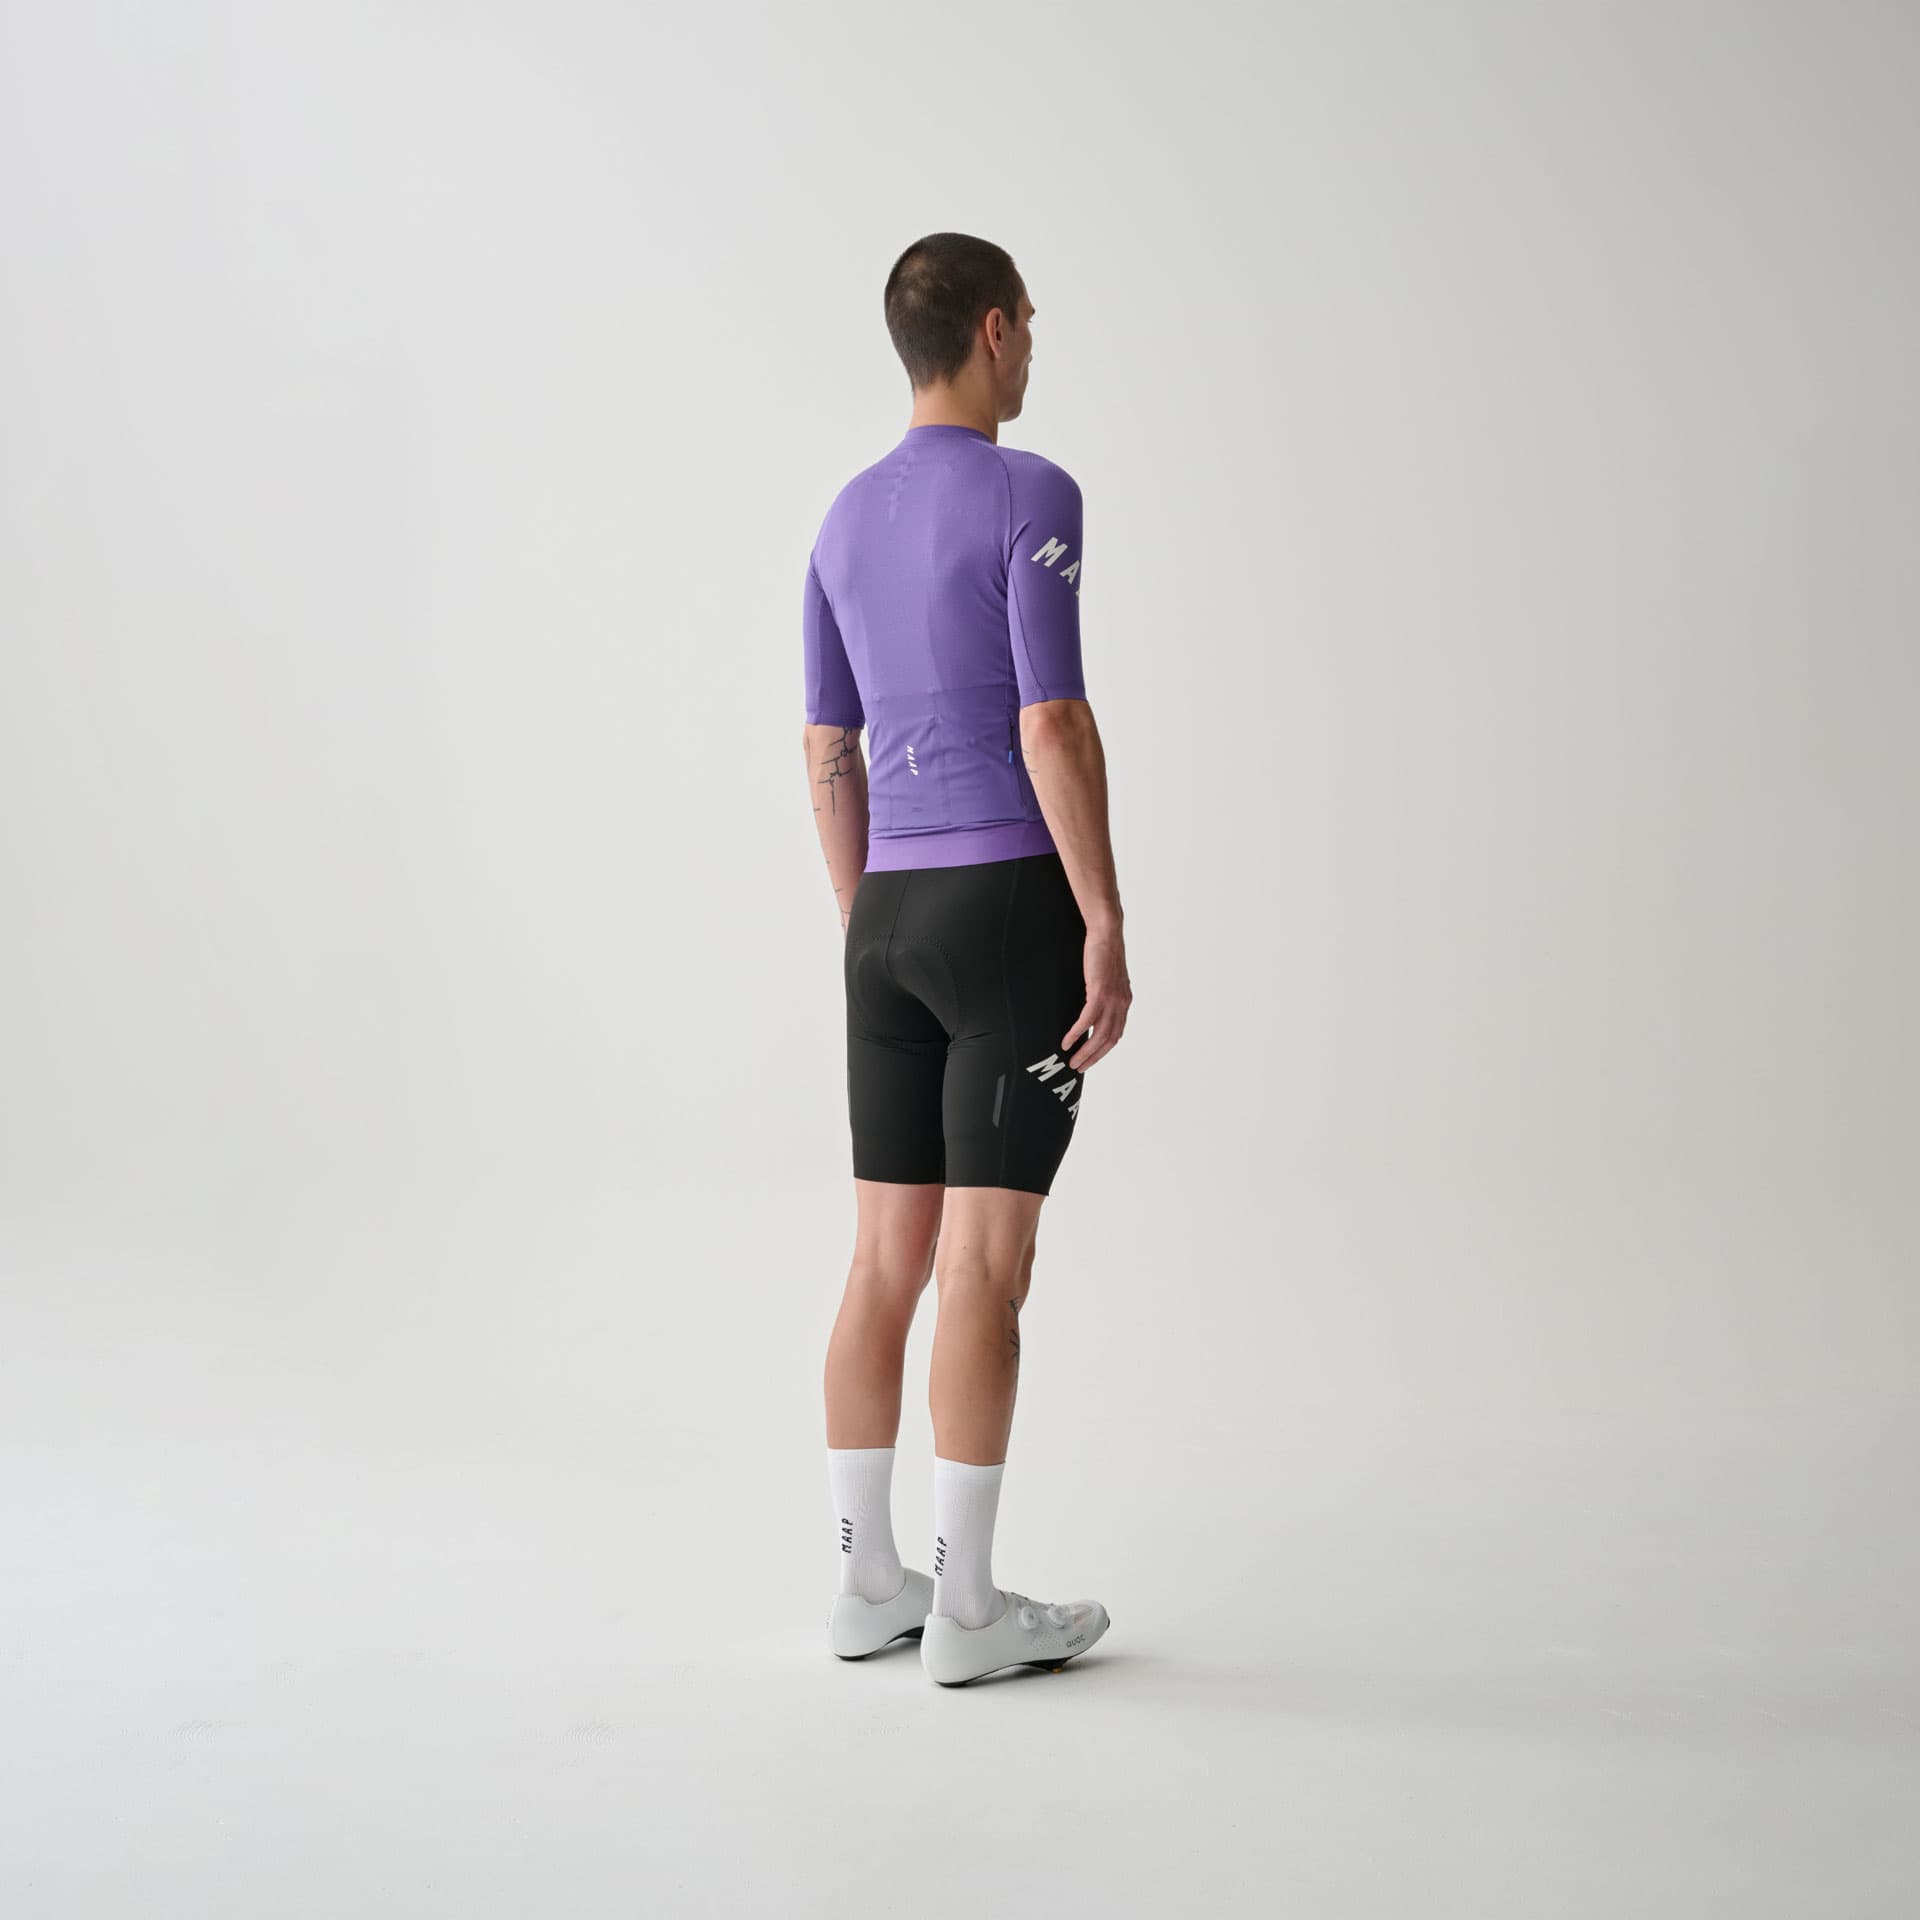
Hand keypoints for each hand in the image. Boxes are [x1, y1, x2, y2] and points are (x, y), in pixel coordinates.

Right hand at [1061, 924, 1130, 1071]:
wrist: (1107, 933)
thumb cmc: (1104, 952)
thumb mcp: (1108, 978)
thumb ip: (1105, 994)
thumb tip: (1094, 1006)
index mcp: (1124, 1002)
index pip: (1116, 1034)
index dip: (1103, 1051)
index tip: (1090, 1060)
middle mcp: (1121, 1004)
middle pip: (1108, 1040)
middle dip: (1093, 1057)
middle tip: (1078, 1068)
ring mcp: (1112, 999)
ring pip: (1098, 1034)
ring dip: (1085, 1051)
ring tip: (1072, 1061)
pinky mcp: (1099, 992)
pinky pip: (1087, 1020)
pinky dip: (1076, 1033)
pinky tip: (1066, 1041)